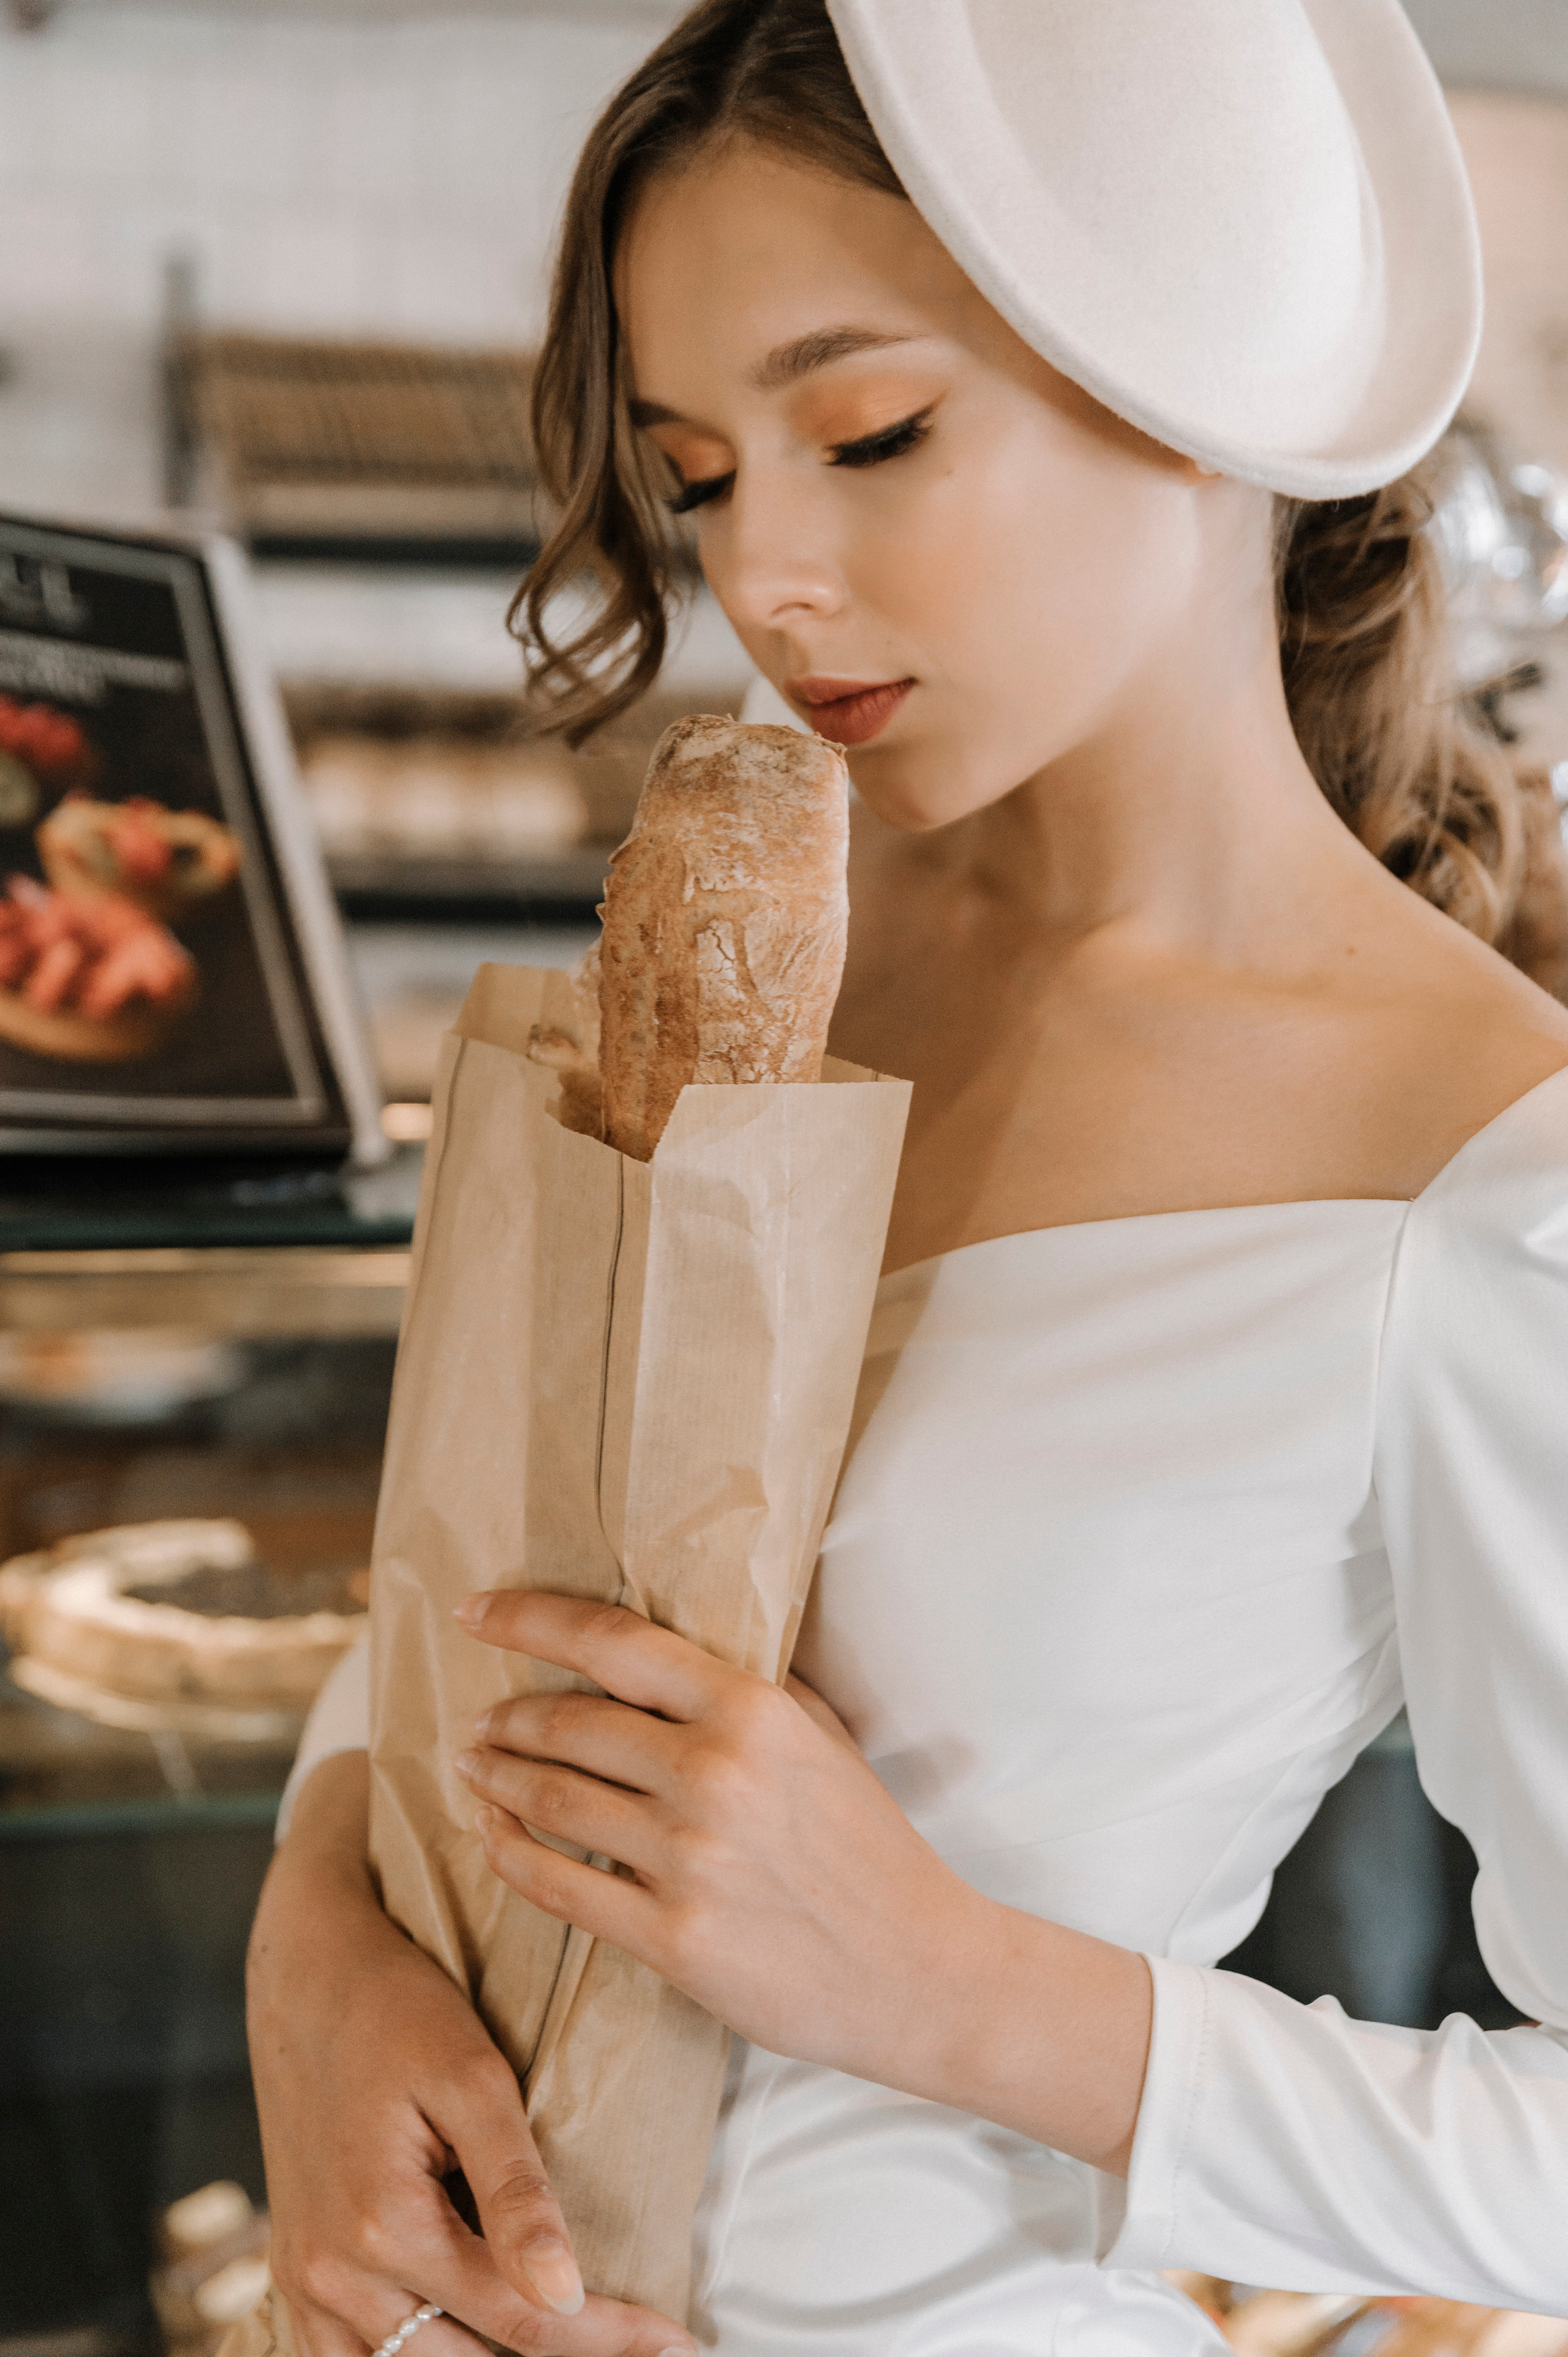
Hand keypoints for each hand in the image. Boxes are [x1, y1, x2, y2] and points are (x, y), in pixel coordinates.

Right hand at [248, 1753, 695, 2356]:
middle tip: (636, 2338)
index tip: (681, 2343)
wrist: (306, 1974)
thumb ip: (515, 2190)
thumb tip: (564, 2296)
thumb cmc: (398, 2009)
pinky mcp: (294, 2273)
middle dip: (559, 2354)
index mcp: (383, 2228)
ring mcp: (306, 2283)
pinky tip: (471, 2332)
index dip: (611, 2337)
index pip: (522, 2320)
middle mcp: (335, 2275)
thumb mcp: (471, 2078)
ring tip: (566, 2330)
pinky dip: (416, 2355)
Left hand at [452, 1593, 992, 2094]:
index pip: (612, 1643)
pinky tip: (492, 1839)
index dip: (528, 1618)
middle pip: (568, 1723)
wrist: (921, 1969)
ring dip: (497, 1781)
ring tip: (475, 1771)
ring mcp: (687, 1859)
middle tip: (480, 1721)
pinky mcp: (672, 1938)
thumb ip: (752, 1686)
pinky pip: (559, 1887)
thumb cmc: (870, 1847)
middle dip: (506, 1718)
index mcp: (751, 1710)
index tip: (475, 1611)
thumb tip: (672, 1645)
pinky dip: (510, 1856)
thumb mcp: (824, 1736)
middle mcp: (712, 1773)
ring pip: (552, 1800)